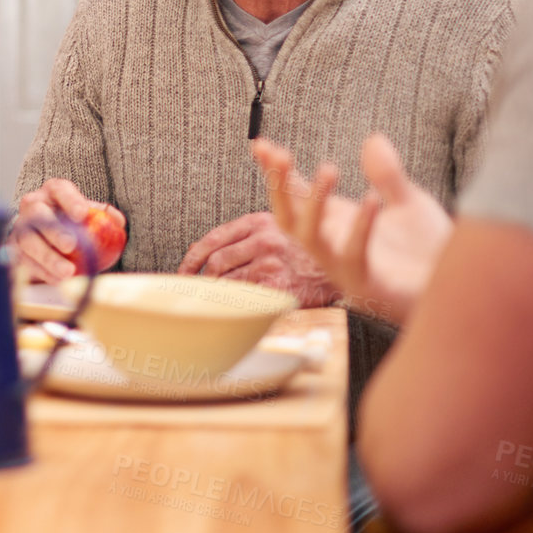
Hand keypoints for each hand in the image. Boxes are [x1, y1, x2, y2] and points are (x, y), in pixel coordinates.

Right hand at [11, 179, 125, 282]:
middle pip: (38, 215)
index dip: (70, 200)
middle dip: (53, 230)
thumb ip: (104, 215)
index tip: (82, 214)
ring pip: (28, 241)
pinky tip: (58, 280)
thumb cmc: (72, 221)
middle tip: (71, 246)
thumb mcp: (89, 213)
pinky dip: (43, 272)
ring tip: (68, 272)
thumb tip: (117, 221)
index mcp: (52, 191)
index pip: (60, 190)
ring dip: (48, 258)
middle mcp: (33, 205)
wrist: (47, 234)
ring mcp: (20, 227)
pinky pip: (25, 261)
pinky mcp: (15, 248)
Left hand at [177, 212, 336, 306]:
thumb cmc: (313, 247)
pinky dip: (236, 305)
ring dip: (217, 295)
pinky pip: (246, 298)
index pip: (212, 240)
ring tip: (214, 303)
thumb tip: (200, 242)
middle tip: (199, 292)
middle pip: (216, 262)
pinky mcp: (281, 286)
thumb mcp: (284, 222)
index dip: (192, 259)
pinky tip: (236, 309)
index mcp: (260, 222)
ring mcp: (272, 263)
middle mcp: (264, 240)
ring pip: (228, 281)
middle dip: (203, 280)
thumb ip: (248, 228)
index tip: (184, 271)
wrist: (348, 267)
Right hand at [252, 134, 451, 324]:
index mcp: (336, 222)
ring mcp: (345, 266)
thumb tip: (373, 139)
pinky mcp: (368, 284)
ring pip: (311, 238)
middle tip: (278, 154)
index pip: (294, 194)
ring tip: (329, 168)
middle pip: (287, 217)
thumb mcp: (408, 202)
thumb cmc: (427, 252)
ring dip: (314, 204)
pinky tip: (371, 200)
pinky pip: (354, 255)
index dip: (276, 171)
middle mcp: (332, 244)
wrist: (460, 290)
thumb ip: (387, 175)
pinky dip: (360, 228)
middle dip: (278, 186)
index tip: (261, 145)